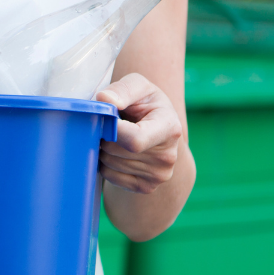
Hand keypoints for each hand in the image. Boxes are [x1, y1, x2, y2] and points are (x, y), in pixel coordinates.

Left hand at [96, 73, 182, 194]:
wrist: (157, 130)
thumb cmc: (145, 105)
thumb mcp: (139, 87)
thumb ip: (123, 89)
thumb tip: (104, 99)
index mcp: (170, 127)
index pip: (135, 140)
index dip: (112, 131)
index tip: (104, 119)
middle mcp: (168, 155)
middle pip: (117, 152)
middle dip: (104, 137)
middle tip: (108, 126)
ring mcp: (159, 175)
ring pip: (110, 164)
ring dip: (103, 150)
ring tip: (116, 138)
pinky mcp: (147, 187)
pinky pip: (110, 177)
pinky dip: (106, 165)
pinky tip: (117, 153)